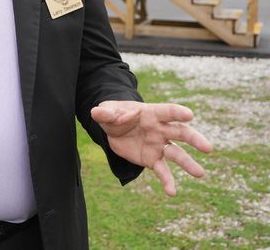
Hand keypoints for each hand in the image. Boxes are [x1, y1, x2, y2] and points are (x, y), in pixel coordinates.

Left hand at [91, 100, 211, 196]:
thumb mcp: (107, 111)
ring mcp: (159, 145)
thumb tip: (96, 113)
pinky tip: (172, 192)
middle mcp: (161, 129)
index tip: (190, 115)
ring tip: (200, 173)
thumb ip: (105, 113)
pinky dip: (168, 181)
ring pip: (177, 154)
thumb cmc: (114, 115)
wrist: (114, 129)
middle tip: (207, 148)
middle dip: (194, 139)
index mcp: (151, 113)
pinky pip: (162, 171)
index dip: (177, 113)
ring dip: (188, 163)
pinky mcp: (153, 159)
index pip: (167, 111)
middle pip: (181, 132)